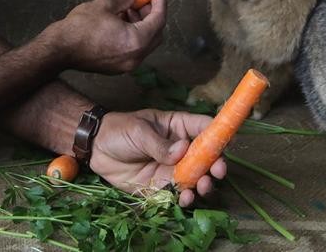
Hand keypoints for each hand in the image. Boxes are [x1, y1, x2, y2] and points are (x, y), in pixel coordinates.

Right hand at [41, 0, 166, 74]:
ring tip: (127, 9)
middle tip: (143, 0)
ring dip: (141, 25)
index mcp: (136, 41)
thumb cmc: (80, 27)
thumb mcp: (104, 5)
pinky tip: (119, 22)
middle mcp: (135, 57)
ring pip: (144, 43)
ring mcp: (126, 65)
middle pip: (155, 34)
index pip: (158, 20)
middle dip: (151, 15)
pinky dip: (132, 36)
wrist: (59, 50)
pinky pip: (133, 50)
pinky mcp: (116, 68)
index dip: (159, 4)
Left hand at [89, 108, 224, 206]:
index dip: (220, 134)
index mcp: (178, 127)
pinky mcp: (162, 186)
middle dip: (216, 164)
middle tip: (218, 171)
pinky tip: (185, 198)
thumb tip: (182, 150)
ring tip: (202, 186)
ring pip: (197, 178)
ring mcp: (173, 168)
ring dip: (204, 183)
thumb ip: (159, 143)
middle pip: (207, 157)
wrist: (96, 148)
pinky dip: (186, 198)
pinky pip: (179, 193)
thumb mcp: (138, 131)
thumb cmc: (119, 130)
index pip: (205, 128)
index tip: (228, 143)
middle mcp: (181, 149)